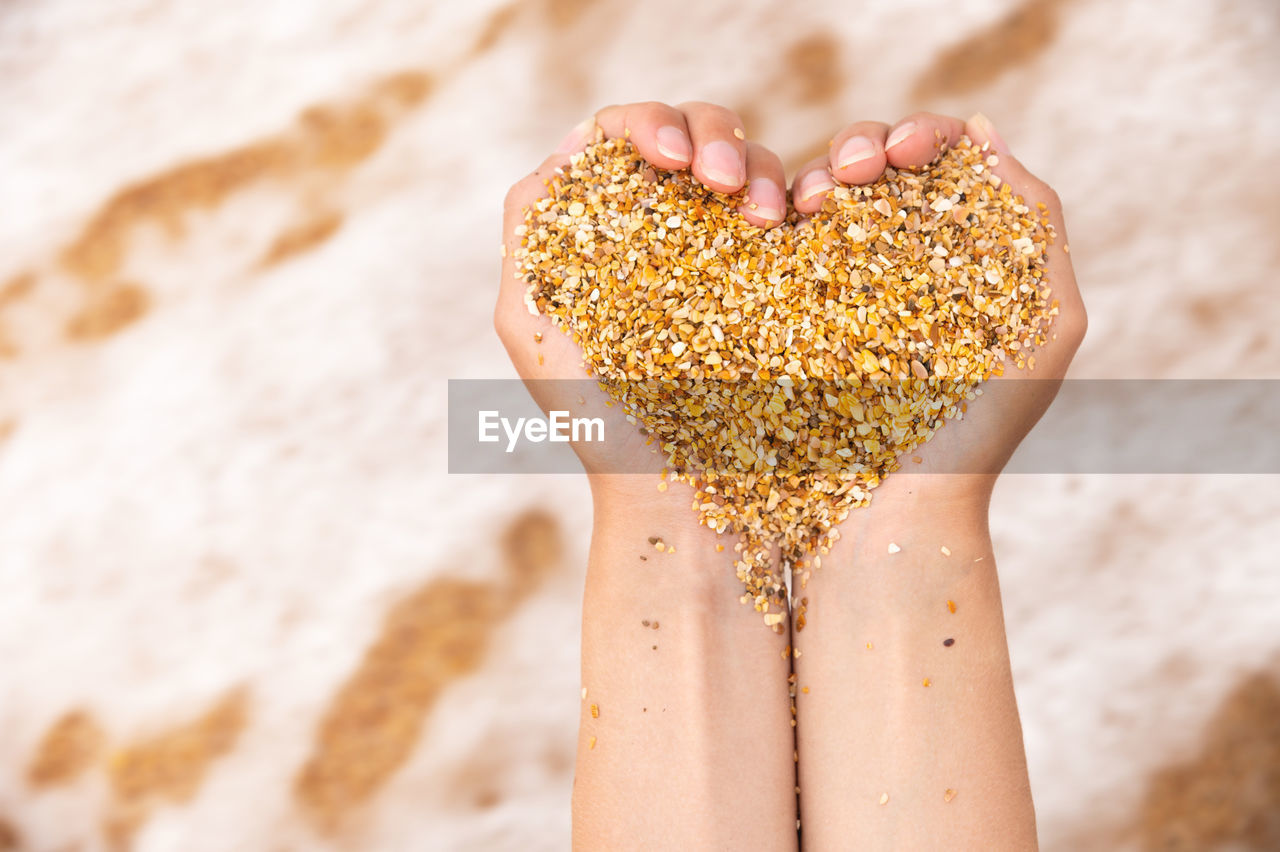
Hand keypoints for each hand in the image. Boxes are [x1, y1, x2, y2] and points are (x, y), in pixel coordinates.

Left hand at [494, 101, 788, 506]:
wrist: (685, 500)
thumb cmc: (603, 427)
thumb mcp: (536, 329)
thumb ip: (529, 236)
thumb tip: (563, 148)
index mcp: (610, 229)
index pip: (622, 137)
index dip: (648, 124)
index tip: (670, 161)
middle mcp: (673, 228)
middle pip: (694, 133)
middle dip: (713, 137)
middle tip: (722, 182)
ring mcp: (733, 249)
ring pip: (753, 162)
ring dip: (760, 167)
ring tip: (766, 217)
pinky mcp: (790, 274)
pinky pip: (806, 205)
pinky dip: (812, 187)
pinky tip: (809, 213)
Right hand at [792, 111, 1087, 514]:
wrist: (892, 515)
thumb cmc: (979, 435)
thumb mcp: (1045, 329)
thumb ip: (1040, 230)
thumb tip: (986, 135)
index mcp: (952, 252)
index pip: (938, 159)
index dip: (921, 134)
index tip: (905, 152)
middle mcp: (886, 259)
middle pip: (869, 162)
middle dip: (859, 145)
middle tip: (851, 174)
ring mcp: (825, 283)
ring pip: (809, 191)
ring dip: (807, 175)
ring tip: (802, 206)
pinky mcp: (773, 312)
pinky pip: (764, 246)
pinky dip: (763, 215)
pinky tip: (770, 221)